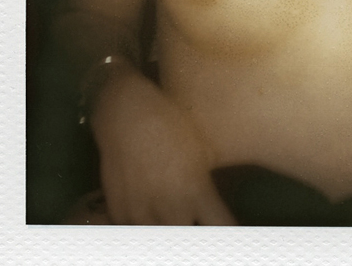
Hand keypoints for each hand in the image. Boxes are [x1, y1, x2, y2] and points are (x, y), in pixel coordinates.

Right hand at [90, 65, 234, 224]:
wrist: (125, 112)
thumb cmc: (171, 123)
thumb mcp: (201, 149)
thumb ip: (207, 183)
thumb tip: (215, 203)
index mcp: (195, 190)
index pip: (220, 226)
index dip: (227, 229)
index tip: (232, 230)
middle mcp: (169, 207)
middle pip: (189, 240)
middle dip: (198, 235)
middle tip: (202, 226)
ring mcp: (140, 212)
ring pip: (160, 240)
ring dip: (170, 232)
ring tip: (176, 221)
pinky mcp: (119, 210)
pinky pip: (134, 232)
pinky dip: (146, 228)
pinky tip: (152, 219)